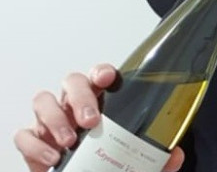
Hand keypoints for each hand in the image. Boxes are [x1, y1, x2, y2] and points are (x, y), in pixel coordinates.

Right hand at [13, 64, 184, 171]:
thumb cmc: (108, 160)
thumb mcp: (137, 159)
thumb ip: (156, 156)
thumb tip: (175, 155)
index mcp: (101, 100)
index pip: (100, 75)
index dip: (102, 72)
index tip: (109, 77)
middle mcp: (74, 104)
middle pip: (72, 82)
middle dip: (80, 97)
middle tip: (92, 120)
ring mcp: (51, 120)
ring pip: (44, 100)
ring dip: (55, 118)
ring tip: (71, 140)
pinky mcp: (34, 141)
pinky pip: (25, 133)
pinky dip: (35, 145)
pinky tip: (53, 157)